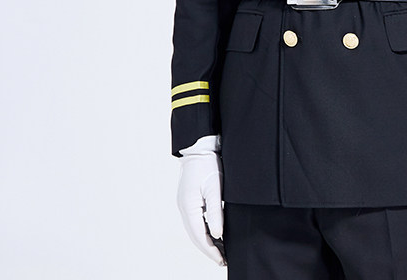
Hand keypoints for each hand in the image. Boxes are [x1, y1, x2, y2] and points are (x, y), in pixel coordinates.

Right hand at [177, 134, 225, 265]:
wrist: (199, 146)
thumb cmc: (207, 164)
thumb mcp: (215, 188)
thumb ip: (216, 212)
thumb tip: (218, 235)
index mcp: (188, 207)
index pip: (200, 236)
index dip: (211, 250)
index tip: (222, 260)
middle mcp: (184, 208)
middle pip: (195, 236)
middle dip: (209, 249)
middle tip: (223, 260)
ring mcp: (185, 204)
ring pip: (195, 229)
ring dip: (206, 241)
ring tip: (221, 250)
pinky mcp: (189, 199)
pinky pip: (195, 220)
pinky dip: (204, 230)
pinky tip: (214, 233)